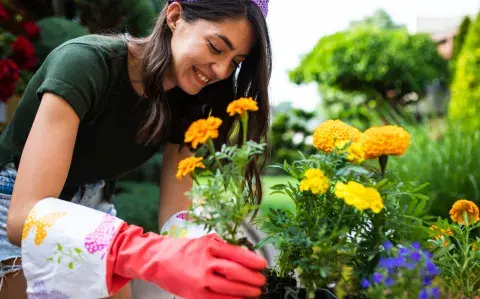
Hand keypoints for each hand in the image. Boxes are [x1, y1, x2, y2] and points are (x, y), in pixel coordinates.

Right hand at [110, 225, 266, 298]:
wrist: (159, 260)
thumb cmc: (185, 250)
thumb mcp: (206, 241)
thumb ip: (224, 247)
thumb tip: (245, 256)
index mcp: (210, 246)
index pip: (237, 254)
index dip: (252, 260)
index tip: (263, 265)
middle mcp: (206, 261)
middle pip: (235, 271)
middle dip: (252, 278)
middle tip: (262, 281)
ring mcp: (201, 278)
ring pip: (228, 287)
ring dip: (245, 290)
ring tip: (255, 292)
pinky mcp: (196, 293)